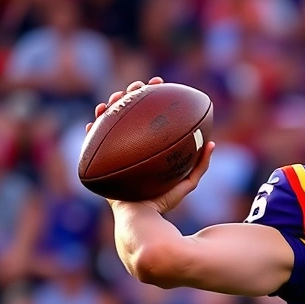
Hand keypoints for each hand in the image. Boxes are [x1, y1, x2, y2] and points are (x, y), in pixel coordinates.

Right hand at [87, 77, 214, 214]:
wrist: (140, 220)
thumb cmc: (161, 203)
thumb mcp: (185, 183)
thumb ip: (199, 165)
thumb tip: (212, 143)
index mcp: (146, 147)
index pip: (149, 116)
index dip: (153, 97)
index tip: (160, 83)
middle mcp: (129, 147)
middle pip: (127, 114)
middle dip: (130, 95)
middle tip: (138, 86)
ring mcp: (113, 154)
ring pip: (108, 124)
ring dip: (110, 108)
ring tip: (114, 99)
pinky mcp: (100, 166)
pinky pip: (92, 147)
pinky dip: (92, 134)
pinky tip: (92, 123)